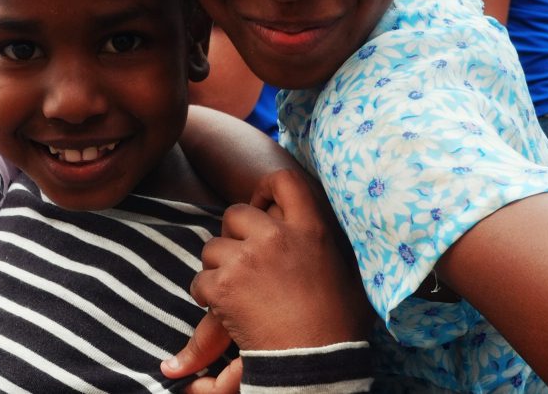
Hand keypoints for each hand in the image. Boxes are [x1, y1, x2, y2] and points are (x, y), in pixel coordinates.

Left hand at [163, 170, 371, 384]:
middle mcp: (276, 237)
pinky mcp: (223, 286)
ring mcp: (246, 260)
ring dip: (219, 266)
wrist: (316, 365)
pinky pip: (201, 279)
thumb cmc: (338, 326)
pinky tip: (225, 308)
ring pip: (213, 247)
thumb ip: (328, 245)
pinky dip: (207, 294)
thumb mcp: (346, 274)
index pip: (284, 181)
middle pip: (235, 213)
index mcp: (310, 230)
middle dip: (234, 234)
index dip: (266, 187)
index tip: (262, 205)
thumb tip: (318, 231)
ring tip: (237, 290)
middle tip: (244, 259)